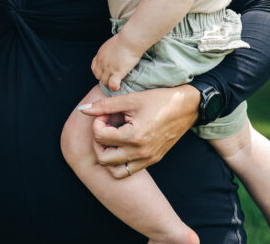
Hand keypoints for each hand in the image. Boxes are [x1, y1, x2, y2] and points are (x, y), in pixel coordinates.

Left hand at [77, 85, 199, 178]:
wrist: (186, 107)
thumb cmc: (159, 100)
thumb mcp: (130, 99)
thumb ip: (105, 106)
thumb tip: (83, 110)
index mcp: (134, 136)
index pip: (100, 136)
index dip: (97, 122)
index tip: (106, 113)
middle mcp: (140, 153)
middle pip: (103, 158)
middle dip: (98, 141)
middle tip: (106, 126)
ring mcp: (147, 159)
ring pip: (114, 170)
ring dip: (107, 155)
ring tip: (112, 138)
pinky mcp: (152, 161)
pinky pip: (128, 171)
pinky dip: (120, 162)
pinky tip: (122, 144)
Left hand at [90, 35, 140, 91]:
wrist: (129, 40)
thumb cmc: (124, 40)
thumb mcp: (111, 45)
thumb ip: (109, 53)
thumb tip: (113, 56)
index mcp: (100, 55)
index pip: (94, 68)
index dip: (100, 72)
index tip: (106, 72)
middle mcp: (102, 62)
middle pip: (98, 76)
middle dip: (105, 78)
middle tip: (113, 78)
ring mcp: (108, 68)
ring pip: (104, 82)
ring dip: (110, 83)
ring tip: (117, 82)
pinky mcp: (117, 72)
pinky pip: (112, 85)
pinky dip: (115, 87)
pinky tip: (119, 86)